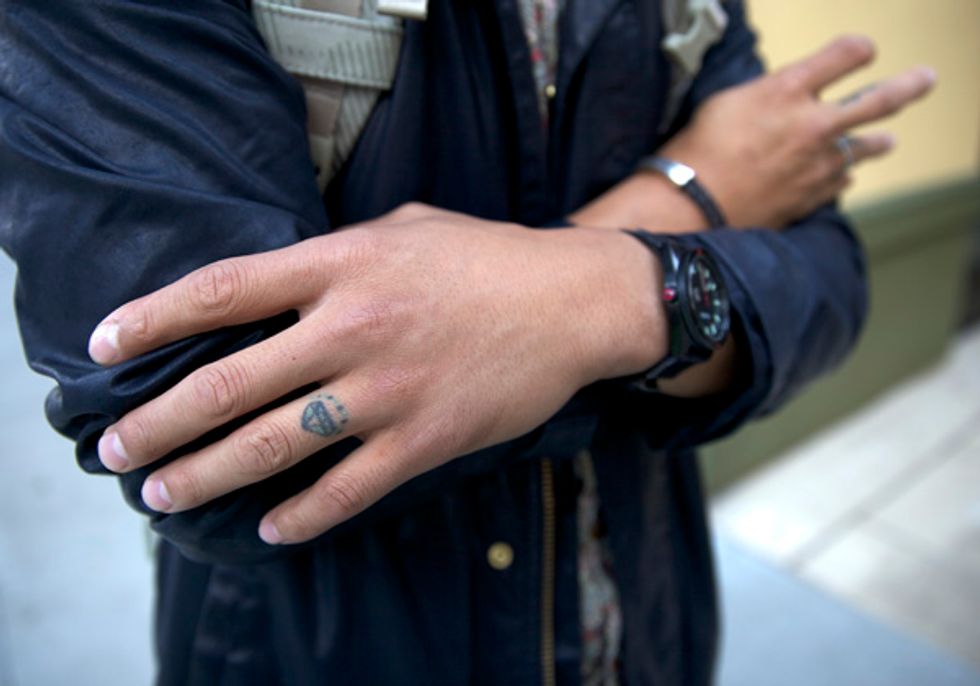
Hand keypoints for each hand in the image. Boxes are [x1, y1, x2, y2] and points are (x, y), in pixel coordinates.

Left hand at [88, 204, 663, 543]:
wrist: (573, 301)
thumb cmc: (486, 257)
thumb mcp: (402, 227)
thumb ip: (334, 253)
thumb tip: (276, 282)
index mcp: (342, 264)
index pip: (223, 290)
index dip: (152, 319)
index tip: (103, 347)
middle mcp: (354, 327)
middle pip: (230, 383)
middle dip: (160, 424)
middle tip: (116, 452)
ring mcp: (389, 390)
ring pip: (275, 445)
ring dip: (208, 476)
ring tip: (163, 495)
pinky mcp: (425, 439)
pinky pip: (347, 488)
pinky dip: (302, 515)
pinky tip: (270, 528)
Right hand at [661, 35, 934, 227]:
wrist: (691, 204)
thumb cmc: (698, 149)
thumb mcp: (727, 101)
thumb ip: (770, 94)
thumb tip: (790, 96)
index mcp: (788, 89)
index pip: (846, 54)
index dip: (858, 51)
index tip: (861, 53)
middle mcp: (814, 123)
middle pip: (881, 99)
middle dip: (909, 86)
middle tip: (926, 79)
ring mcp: (819, 162)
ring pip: (869, 146)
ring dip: (879, 140)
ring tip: (887, 140)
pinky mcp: (814, 195)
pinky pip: (843, 180)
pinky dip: (843, 174)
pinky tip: (841, 174)